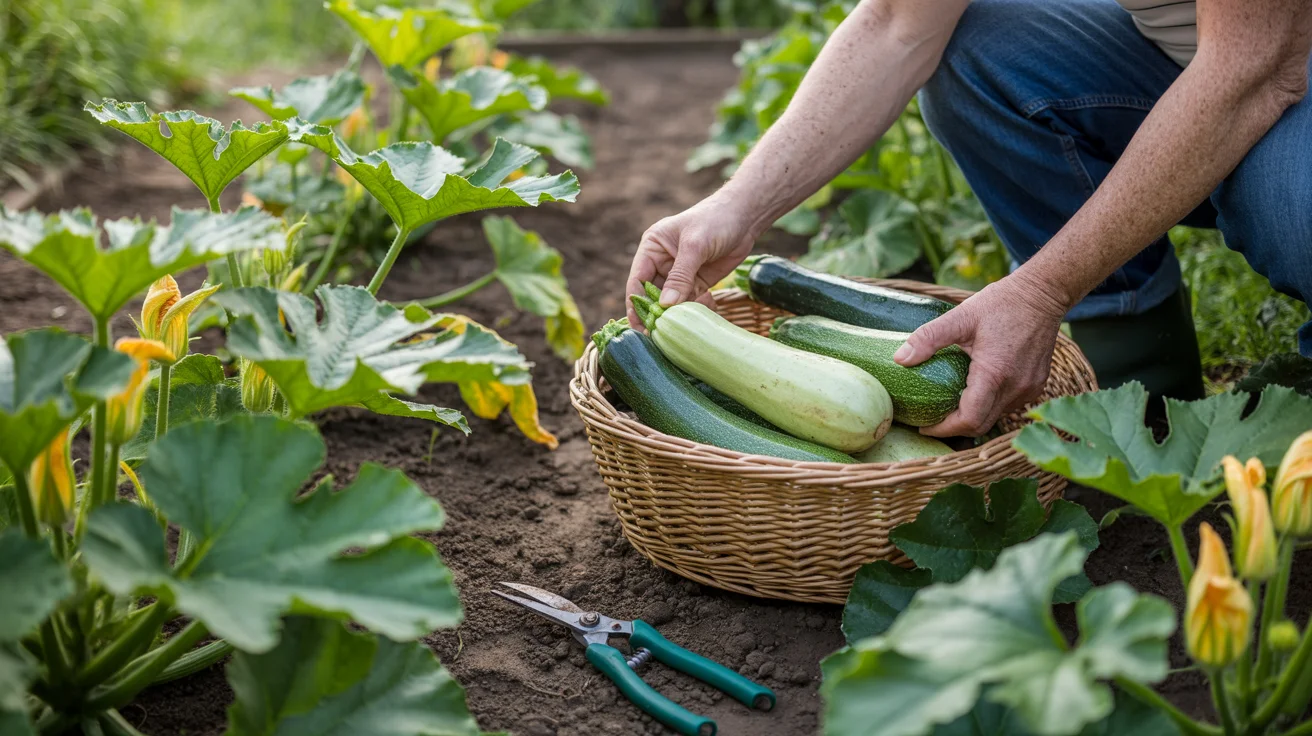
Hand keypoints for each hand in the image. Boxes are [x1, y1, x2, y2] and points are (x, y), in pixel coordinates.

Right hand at [626, 192, 758, 327]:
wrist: (745, 217)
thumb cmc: (715, 221)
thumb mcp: (695, 247)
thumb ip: (680, 276)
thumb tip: (665, 306)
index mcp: (652, 248)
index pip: (638, 281)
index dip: (636, 305)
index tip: (640, 328)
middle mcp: (662, 262)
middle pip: (653, 295)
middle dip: (658, 314)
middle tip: (662, 335)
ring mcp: (680, 274)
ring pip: (672, 302)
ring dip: (678, 314)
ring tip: (687, 325)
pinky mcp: (697, 282)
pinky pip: (691, 302)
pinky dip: (696, 309)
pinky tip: (707, 308)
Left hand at [893, 270, 1070, 436]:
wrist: (1042, 294)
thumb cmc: (1001, 304)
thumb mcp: (960, 317)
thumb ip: (928, 338)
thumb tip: (899, 359)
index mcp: (994, 374)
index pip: (969, 420)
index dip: (944, 430)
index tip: (924, 426)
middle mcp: (1015, 388)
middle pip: (981, 425)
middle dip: (954, 428)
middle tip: (931, 420)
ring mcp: (1029, 389)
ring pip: (996, 416)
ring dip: (972, 417)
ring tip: (949, 406)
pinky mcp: (1036, 385)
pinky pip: (1008, 405)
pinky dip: (989, 405)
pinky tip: (973, 392)